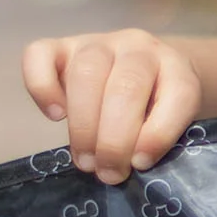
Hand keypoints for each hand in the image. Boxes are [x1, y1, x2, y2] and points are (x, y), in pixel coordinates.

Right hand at [21, 30, 203, 184]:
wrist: (147, 71)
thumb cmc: (161, 109)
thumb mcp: (175, 125)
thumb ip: (159, 139)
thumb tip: (129, 164)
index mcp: (177, 69)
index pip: (176, 95)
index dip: (158, 134)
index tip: (141, 164)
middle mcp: (138, 48)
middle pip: (125, 87)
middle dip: (114, 140)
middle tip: (108, 174)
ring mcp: (98, 43)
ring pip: (86, 73)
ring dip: (83, 126)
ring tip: (86, 162)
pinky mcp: (62, 46)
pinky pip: (40, 54)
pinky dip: (42, 87)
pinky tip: (55, 116)